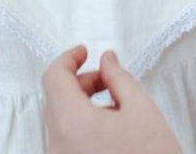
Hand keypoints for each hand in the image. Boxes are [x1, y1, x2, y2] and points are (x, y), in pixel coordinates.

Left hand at [43, 45, 181, 153]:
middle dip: (81, 82)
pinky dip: (81, 125)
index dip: (69, 58)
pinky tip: (110, 129)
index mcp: (71, 124)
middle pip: (56, 99)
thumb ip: (118, 77)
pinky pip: (66, 141)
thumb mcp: (141, 108)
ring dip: (82, 104)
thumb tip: (106, 60)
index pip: (53, 77)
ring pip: (60, 121)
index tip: (86, 51)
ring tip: (116, 107)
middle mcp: (58, 146)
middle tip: (109, 79)